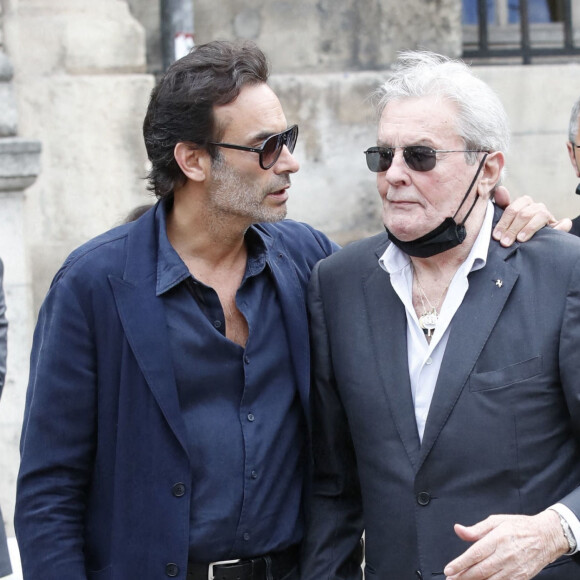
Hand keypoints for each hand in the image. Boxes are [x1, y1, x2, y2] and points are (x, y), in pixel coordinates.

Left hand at [443, 510, 568, 579]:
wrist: (546, 537)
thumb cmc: (519, 527)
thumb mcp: (496, 520)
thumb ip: (476, 529)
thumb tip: (458, 529)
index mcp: (497, 539)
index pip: (474, 554)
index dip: (460, 564)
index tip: (448, 569)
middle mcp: (505, 556)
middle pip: (480, 571)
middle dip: (463, 577)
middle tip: (450, 579)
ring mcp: (514, 569)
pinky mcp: (521, 578)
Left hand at [492, 189, 571, 246]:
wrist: (530, 239)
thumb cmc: (515, 227)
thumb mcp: (507, 218)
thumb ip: (502, 204)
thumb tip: (500, 189)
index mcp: (523, 203)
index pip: (512, 209)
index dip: (503, 222)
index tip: (496, 236)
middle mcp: (536, 207)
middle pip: (524, 214)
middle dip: (513, 229)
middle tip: (505, 242)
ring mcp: (548, 216)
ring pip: (541, 216)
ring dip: (530, 228)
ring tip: (520, 239)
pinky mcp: (559, 225)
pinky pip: (563, 224)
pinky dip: (561, 226)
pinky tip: (556, 230)